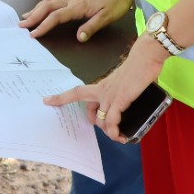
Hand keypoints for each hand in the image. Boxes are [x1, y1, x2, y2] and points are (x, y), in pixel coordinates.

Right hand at [18, 0, 131, 42]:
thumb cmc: (115, 3)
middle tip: (21, 25)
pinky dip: (44, 3)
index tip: (33, 34)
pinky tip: (41, 7)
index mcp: (78, 7)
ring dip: (36, 8)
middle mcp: (72, 0)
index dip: (44, 25)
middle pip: (47, 7)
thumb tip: (79, 38)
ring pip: (49, 1)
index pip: (56, 17)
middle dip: (33, 16)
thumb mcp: (107, 18)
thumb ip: (91, 27)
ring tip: (26, 16)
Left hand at [46, 36, 167, 142]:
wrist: (146, 57)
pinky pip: (112, 121)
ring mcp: (109, 96)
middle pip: (87, 109)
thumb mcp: (125, 82)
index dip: (61, 97)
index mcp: (101, 85)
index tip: (47, 100)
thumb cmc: (138, 68)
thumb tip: (127, 103)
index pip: (77, 92)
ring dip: (109, 131)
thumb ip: (121, 92)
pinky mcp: (119, 100)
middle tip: (107, 130)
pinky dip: (115, 131)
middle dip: (93, 122)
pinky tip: (120, 136)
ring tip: (118, 136)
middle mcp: (102, 91)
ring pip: (101, 120)